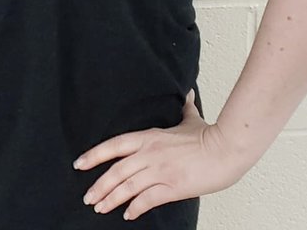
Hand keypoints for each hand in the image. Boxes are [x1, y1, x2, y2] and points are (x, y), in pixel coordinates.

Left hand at [74, 93, 251, 220]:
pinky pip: (148, 200)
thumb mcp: (191, 118)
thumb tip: (186, 92)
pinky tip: (128, 214)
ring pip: (128, 187)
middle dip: (99, 186)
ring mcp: (160, 171)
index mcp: (149, 137)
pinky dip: (135, 208)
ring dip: (111, 199)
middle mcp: (150, 153)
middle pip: (116, 170)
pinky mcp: (173, 187)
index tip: (80, 164)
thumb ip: (184, 107)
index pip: (114, 145)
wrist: (226, 149)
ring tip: (100, 208)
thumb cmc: (209, 134)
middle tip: (88, 197)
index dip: (94, 155)